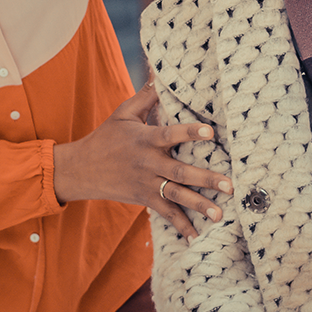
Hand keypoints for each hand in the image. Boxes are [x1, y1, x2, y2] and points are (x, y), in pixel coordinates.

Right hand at [51, 82, 232, 239]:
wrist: (81, 169)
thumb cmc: (106, 136)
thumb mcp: (123, 113)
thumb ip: (146, 97)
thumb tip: (162, 74)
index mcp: (145, 139)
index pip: (170, 134)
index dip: (190, 132)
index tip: (211, 132)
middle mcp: (148, 163)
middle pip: (180, 172)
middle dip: (205, 179)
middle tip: (229, 185)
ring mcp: (147, 184)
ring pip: (176, 196)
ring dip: (199, 206)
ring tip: (219, 214)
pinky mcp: (145, 199)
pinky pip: (166, 213)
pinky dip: (181, 226)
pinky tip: (197, 237)